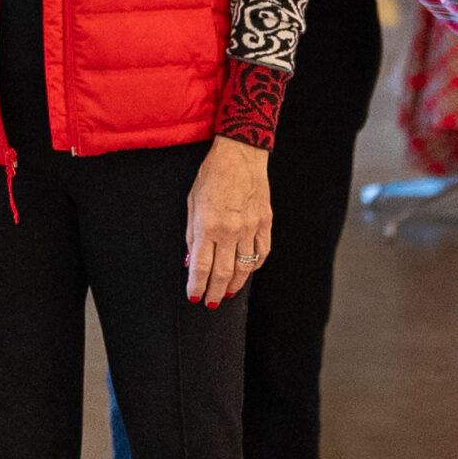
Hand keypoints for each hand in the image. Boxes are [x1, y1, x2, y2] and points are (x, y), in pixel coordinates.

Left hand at [186, 136, 271, 306]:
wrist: (240, 155)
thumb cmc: (211, 176)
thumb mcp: (192, 204)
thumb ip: (192, 235)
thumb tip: (192, 261)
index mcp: (208, 226)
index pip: (201, 267)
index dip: (196, 287)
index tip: (194, 297)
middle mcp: (230, 231)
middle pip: (223, 273)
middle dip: (215, 293)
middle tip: (211, 303)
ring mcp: (250, 228)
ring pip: (244, 268)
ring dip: (234, 284)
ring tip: (227, 293)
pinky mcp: (265, 223)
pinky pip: (262, 253)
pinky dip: (254, 266)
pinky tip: (246, 272)